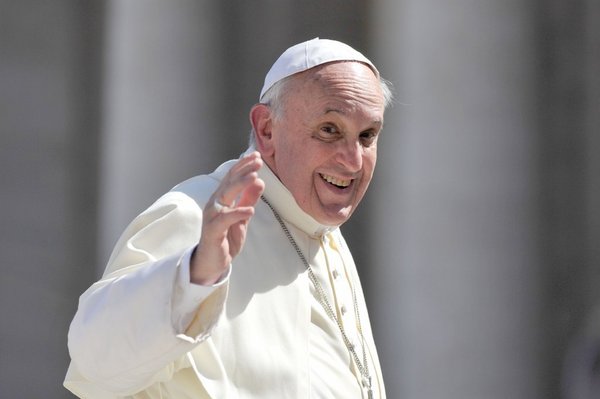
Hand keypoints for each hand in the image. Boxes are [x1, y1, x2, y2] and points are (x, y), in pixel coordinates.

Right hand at [190, 152, 264, 284]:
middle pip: (229, 182)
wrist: (213, 261)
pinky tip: (251, 210)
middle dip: (243, 170)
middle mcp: (214, 204)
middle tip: (258, 161)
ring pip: (225, 196)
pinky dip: (238, 213)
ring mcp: (212, 216)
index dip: (243, 166)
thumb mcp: (242, 216)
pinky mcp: (213, 231)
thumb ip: (249, 199)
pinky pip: (225, 219)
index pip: (232, 177)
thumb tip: (260, 181)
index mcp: (221, 198)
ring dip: (240, 185)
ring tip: (255, 176)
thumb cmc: (226, 237)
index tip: (256, 155)